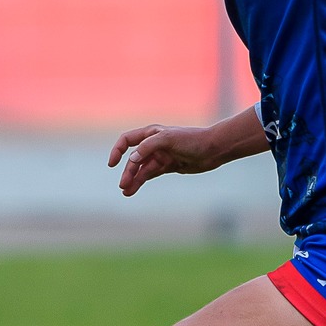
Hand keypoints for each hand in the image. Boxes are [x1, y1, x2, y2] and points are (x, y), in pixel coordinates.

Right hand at [108, 124, 223, 195]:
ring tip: (126, 192)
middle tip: (123, 185)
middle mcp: (153, 144)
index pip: (127, 140)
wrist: (213, 149)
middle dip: (127, 172)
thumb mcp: (168, 139)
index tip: (112, 164)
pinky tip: (132, 190)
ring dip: (132, 180)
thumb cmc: (191, 140)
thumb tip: (132, 159)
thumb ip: (148, 147)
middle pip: (133, 159)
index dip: (117, 151)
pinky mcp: (167, 167)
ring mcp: (160, 156)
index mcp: (151, 133)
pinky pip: (150, 175)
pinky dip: (141, 182)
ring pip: (141, 169)